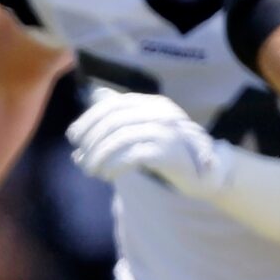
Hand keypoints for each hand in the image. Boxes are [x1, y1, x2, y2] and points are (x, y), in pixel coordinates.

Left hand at [68, 92, 221, 198]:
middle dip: (91, 142)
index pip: (111, 105)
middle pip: (113, 121)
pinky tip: (108, 175)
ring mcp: (166, 130)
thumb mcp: (140, 135)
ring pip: (120, 138)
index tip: (73, 139)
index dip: (88, 120)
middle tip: (82, 162)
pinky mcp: (169, 151)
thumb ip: (114, 128)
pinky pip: (132, 155)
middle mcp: (159, 112)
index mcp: (150, 103)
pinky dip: (114, 165)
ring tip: (92, 172)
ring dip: (99, 157)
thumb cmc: (167, 155)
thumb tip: (75, 136)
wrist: (205, 174)